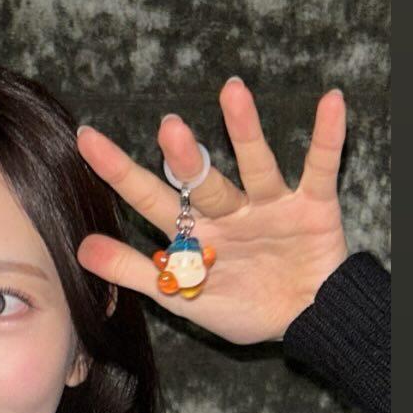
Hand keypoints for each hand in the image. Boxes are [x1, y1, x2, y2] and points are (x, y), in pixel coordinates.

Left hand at [75, 78, 351, 345]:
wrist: (307, 320)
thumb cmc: (243, 305)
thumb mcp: (183, 295)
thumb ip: (135, 270)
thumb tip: (82, 248)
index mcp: (195, 232)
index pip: (150, 197)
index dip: (120, 172)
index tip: (87, 138)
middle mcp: (230, 211)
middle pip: (203, 182)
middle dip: (186, 158)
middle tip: (168, 128)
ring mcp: (271, 205)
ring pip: (256, 164)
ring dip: (245, 130)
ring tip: (232, 92)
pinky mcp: (313, 206)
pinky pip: (320, 167)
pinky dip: (327, 136)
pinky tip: (331, 102)